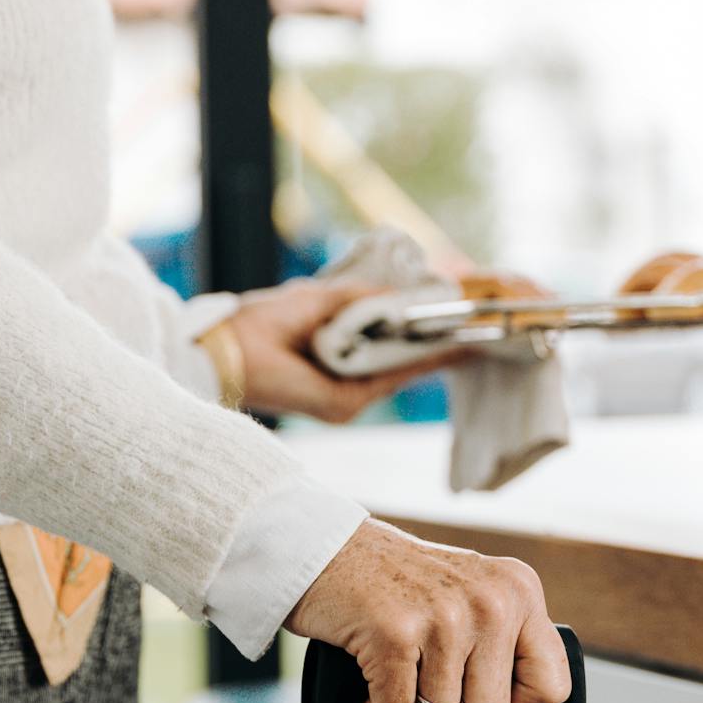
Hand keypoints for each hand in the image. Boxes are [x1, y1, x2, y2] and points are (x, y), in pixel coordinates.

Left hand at [229, 278, 455, 423]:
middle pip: (401, 364)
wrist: (232, 349)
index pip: (387, 346)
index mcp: (338, 356)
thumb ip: (364, 299)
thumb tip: (404, 298)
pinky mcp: (345, 405)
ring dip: (435, 354)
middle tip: (471, 328)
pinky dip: (419, 364)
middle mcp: (345, 381)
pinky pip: (390, 381)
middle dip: (435, 346)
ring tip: (468, 336)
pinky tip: (445, 349)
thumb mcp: (324, 300)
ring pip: (401, 374)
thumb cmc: (267, 322)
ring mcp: (347, 397)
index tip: (448, 319)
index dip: (418, 333)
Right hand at [286, 517, 570, 702]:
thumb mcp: (470, 602)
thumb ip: (502, 653)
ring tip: (388, 679)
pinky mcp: (396, 634)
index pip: (552, 686)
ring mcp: (445, 617)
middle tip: (419, 690)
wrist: (322, 547)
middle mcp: (492, 601)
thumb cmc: (391, 583)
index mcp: (518, 592)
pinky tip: (362, 682)